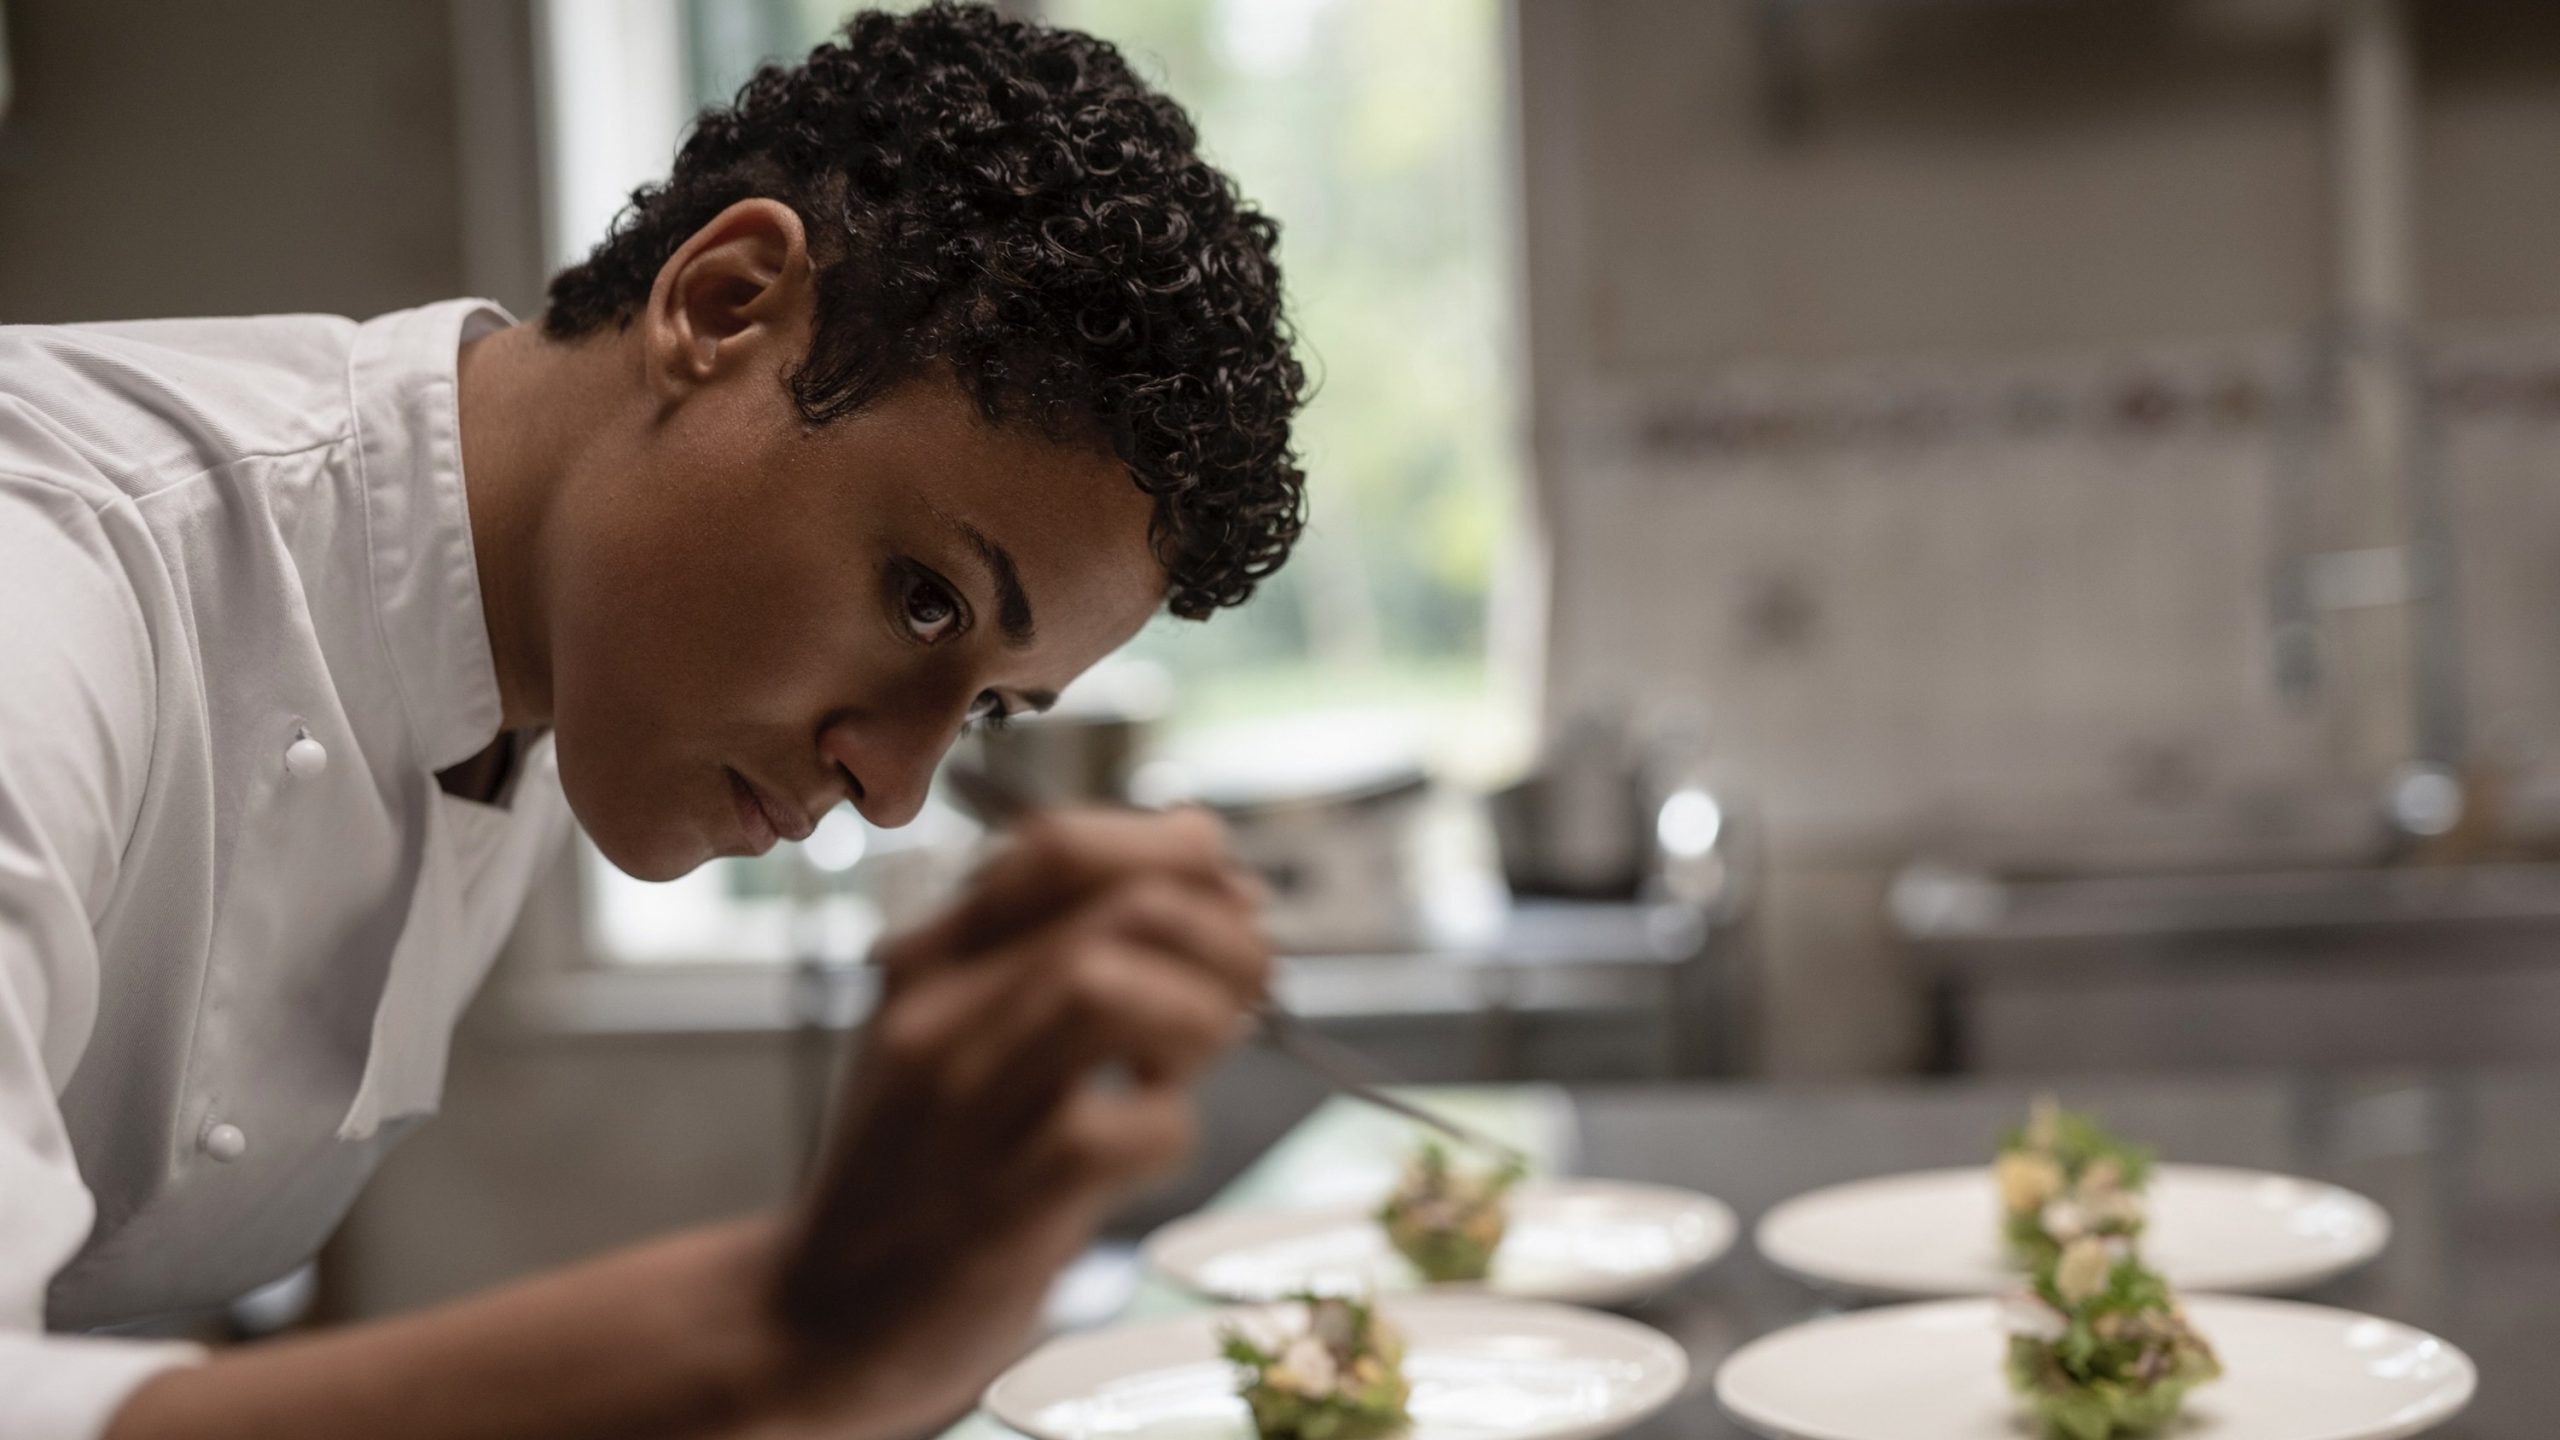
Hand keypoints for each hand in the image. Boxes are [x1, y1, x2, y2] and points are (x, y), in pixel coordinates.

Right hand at [757, 807, 1267, 1438]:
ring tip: (1193, 1057)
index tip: (1224, 894)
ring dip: (1197, 1015)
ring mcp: (964, 1108)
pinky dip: (1170, 1128)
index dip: (1172, 853)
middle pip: (1114, 908)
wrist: (815, 1316)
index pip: (1059, 844)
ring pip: (1106, 988)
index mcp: (931, 959)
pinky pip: (1116, 1130)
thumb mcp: (962, 1029)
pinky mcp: (998, 1206)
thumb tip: (1209, 858)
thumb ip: (1065, 944)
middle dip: (1219, 936)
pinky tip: (1151, 1142)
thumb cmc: (923, 1168)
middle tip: (1247, 987)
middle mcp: (938, 1016)